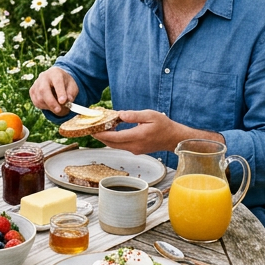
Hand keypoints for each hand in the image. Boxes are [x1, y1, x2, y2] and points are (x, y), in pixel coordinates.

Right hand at [29, 67, 78, 115]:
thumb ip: (71, 93)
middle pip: (43, 90)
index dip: (60, 92)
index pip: (57, 82)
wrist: (55, 78)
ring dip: (49, 106)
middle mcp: (44, 77)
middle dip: (51, 102)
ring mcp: (36, 84)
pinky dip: (44, 107)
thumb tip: (68, 100)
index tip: (63, 101)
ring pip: (39, 98)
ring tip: (58, 107)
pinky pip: (36, 102)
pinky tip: (50, 104)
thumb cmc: (65, 83)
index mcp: (55, 73)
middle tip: (58, 110)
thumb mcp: (72, 86)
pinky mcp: (32, 91)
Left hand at [93, 111, 221, 154]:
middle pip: (112, 144)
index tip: (92, 129)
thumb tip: (120, 115)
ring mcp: (135, 149)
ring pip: (115, 146)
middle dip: (100, 137)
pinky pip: (121, 145)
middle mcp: (135, 145)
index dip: (102, 134)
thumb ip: (134, 115)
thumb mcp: (150, 115)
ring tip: (98, 128)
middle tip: (91, 128)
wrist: (173, 138)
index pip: (115, 137)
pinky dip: (113, 139)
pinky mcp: (136, 149)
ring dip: (106, 138)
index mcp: (137, 136)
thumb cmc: (164, 125)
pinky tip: (111, 131)